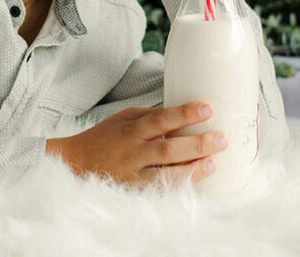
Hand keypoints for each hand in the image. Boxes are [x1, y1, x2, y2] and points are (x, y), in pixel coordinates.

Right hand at [45, 102, 227, 186]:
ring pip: (165, 174)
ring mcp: (133, 175)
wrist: (77, 162)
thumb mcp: (125, 118)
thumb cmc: (105, 137)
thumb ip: (151, 116)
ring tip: (213, 163)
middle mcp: (132, 152)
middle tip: (222, 139)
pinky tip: (195, 181)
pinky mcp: (133, 191)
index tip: (207, 109)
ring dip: (192, 169)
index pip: (161, 119)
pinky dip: (177, 187)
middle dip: (197, 144)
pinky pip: (159, 191)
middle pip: (168, 149)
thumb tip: (182, 113)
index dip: (185, 114)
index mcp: (131, 129)